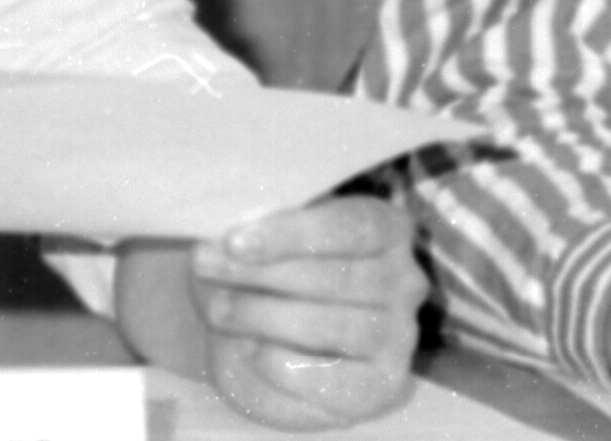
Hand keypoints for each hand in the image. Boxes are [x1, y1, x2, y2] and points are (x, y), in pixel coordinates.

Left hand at [185, 194, 427, 429]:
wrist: (276, 334)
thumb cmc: (273, 267)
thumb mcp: (268, 236)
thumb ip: (262, 229)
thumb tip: (231, 238)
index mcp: (387, 228)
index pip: (349, 226)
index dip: (289, 234)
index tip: (234, 241)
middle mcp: (405, 281)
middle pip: (335, 277)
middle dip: (261, 273)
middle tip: (205, 266)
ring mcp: (398, 336)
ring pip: (329, 326)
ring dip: (262, 316)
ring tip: (218, 309)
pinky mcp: (379, 385)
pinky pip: (327, 378)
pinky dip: (277, 363)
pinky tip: (247, 347)